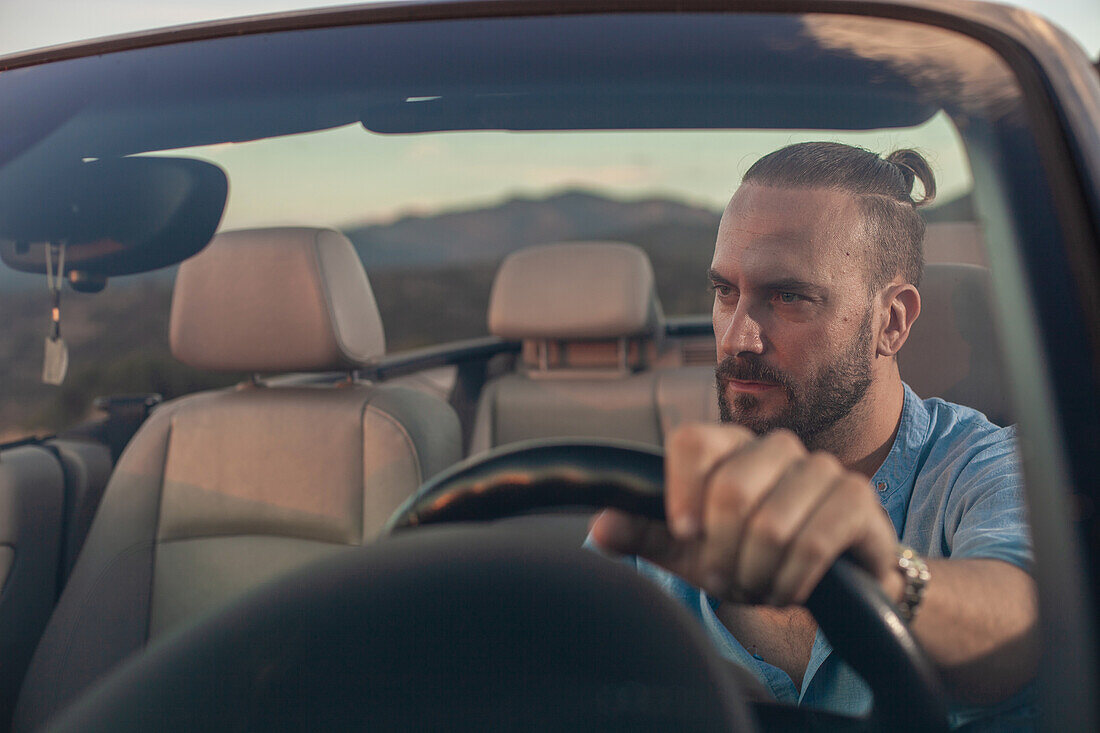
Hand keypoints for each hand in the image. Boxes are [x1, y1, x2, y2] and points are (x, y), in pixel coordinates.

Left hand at [590, 424, 902, 605]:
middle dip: (721, 552)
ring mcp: (820, 468)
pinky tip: (788, 590)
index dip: (681, 491)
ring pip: (770, 524)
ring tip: (757, 586)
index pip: (691, 441)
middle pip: (730, 489)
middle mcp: (775, 448)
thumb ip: (646, 533)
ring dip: (756, 573)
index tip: (683, 534)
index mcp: (729, 447)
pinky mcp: (857, 498)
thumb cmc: (752, 555)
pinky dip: (791, 580)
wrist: (831, 585)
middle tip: (724, 580)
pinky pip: (813, 543)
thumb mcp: (692, 550)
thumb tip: (601, 525)